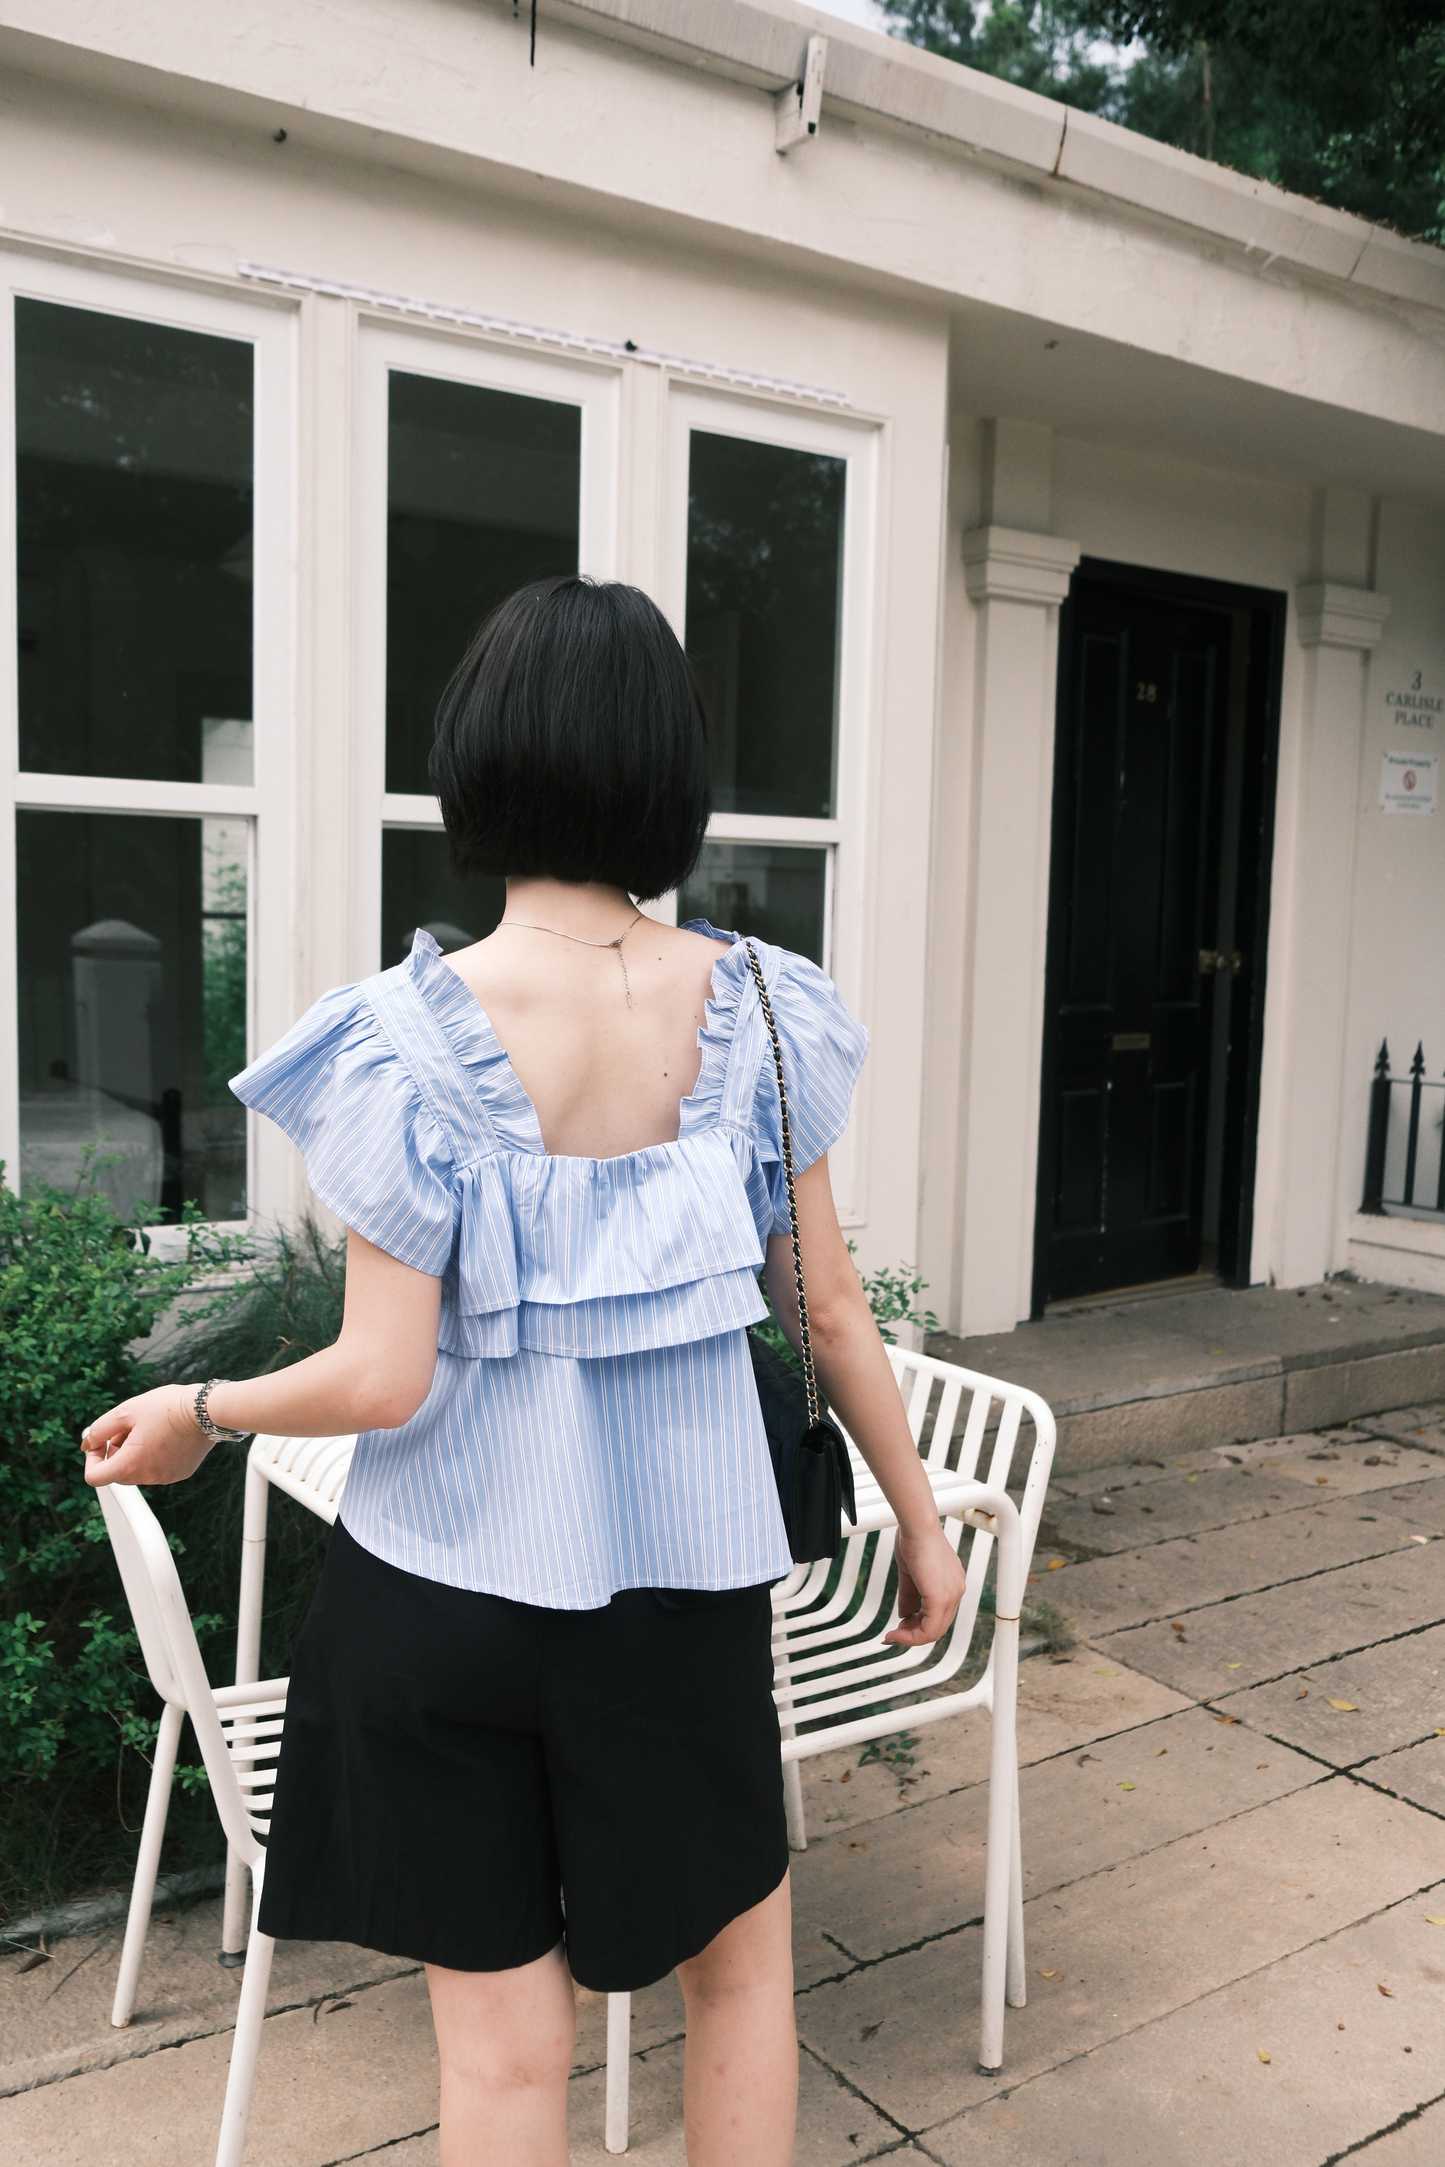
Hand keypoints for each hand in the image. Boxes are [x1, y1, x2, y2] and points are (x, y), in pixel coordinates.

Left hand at [82, 1385, 215, 1488]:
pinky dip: (154, 1456)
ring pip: (138, 1471)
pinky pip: (158, 1469)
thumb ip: (99, 1429)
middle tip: (128, 1429)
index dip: (92, 1459)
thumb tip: (86, 1444)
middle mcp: (148, 1476)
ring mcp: (166, 1477)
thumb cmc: (166, 1407)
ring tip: (150, 1429)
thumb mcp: (125, 1411)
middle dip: (116, 1453)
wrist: (207, 1410)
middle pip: (118, 1474)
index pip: (95, 1478)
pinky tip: (166, 1435)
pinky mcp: (180, 1473)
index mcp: (131, 1464)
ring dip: (135, 1454)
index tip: (101, 1443)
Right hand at [886, 1523, 966, 1646]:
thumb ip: (909, 1596)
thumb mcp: (910, 1574)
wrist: (917, 1526)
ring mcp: (952, 1595)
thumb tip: (904, 1615)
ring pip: (935, 1631)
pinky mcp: (941, 1598)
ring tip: (894, 1635)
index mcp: (952, 1583)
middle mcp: (956, 1590)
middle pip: (938, 1626)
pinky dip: (912, 1636)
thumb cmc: (914, 1539)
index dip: (918, 1625)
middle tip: (895, 1635)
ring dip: (912, 1637)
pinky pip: (930, 1629)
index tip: (899, 1627)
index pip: (939, 1614)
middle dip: (914, 1634)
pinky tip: (897, 1633)